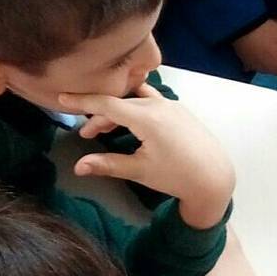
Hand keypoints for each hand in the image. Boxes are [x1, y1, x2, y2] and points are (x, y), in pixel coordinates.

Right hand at [60, 84, 234, 229]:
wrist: (214, 177)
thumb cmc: (176, 176)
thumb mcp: (139, 170)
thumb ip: (107, 164)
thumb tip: (78, 166)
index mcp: (148, 117)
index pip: (107, 104)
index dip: (82, 101)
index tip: (62, 97)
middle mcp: (161, 105)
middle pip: (121, 103)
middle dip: (100, 116)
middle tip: (87, 135)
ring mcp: (174, 106)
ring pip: (137, 99)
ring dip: (119, 110)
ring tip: (105, 130)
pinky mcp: (182, 112)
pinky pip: (152, 102)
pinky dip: (135, 109)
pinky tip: (130, 125)